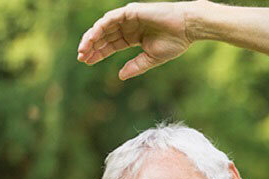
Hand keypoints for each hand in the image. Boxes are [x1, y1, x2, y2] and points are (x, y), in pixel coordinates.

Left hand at [77, 2, 195, 79]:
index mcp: (133, 37)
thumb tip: (120, 76)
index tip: (86, 62)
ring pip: (104, 27)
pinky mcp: (130, 11)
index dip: (98, 53)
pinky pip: (110, 18)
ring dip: (92, 37)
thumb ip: (136, 66)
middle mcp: (128, 27)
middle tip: (81, 58)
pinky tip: (93, 37)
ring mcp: (128, 18)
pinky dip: (100, 27)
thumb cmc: (174, 42)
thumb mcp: (152, 58)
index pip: (111, 45)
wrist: (187, 28)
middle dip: (91, 46)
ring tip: (83, 49)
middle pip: (104, 36)